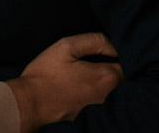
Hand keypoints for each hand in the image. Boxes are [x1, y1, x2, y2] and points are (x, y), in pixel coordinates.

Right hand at [6, 33, 123, 132]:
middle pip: (125, 77)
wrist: (29, 103)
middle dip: (117, 66)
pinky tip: (83, 86)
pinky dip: (99, 92)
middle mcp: (110, 96)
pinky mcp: (93, 116)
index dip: (121, 52)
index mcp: (107, 77)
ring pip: (116, 90)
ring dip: (108, 80)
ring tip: (89, 72)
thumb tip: (113, 45)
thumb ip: (94, 40)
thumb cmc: (46, 74)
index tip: (106, 49)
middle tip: (99, 58)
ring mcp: (102, 109)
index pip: (129, 62)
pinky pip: (105, 100)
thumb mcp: (66, 46)